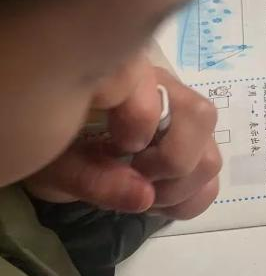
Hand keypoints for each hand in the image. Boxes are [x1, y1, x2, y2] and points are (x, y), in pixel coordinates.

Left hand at [25, 67, 221, 220]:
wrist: (48, 146)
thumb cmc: (45, 144)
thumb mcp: (53, 164)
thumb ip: (92, 178)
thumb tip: (146, 196)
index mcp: (127, 74)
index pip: (159, 92)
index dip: (138, 128)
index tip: (110, 147)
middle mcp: (164, 89)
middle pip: (200, 117)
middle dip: (171, 161)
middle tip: (136, 175)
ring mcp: (183, 124)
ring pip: (211, 154)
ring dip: (181, 187)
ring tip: (144, 193)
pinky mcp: (190, 152)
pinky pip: (210, 181)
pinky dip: (189, 200)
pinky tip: (156, 201)